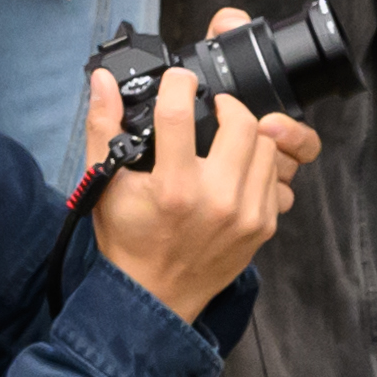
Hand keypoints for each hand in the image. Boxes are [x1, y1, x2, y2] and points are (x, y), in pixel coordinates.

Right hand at [83, 23, 318, 314]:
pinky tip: (235, 168)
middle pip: (242, 123)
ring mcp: (245, 215)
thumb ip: (103, 126)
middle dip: (226, 106)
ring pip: (265, 147)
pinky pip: (274, 177)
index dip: (179, 85)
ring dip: (247, 134)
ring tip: (225, 137)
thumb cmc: (129, 239)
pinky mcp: (263, 226)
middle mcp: (215, 200)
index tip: (179, 80)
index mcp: (173, 188)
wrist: (155, 295)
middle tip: (212, 108)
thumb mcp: (105, 184)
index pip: (180, 115)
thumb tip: (102, 81)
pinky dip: (257, 165)